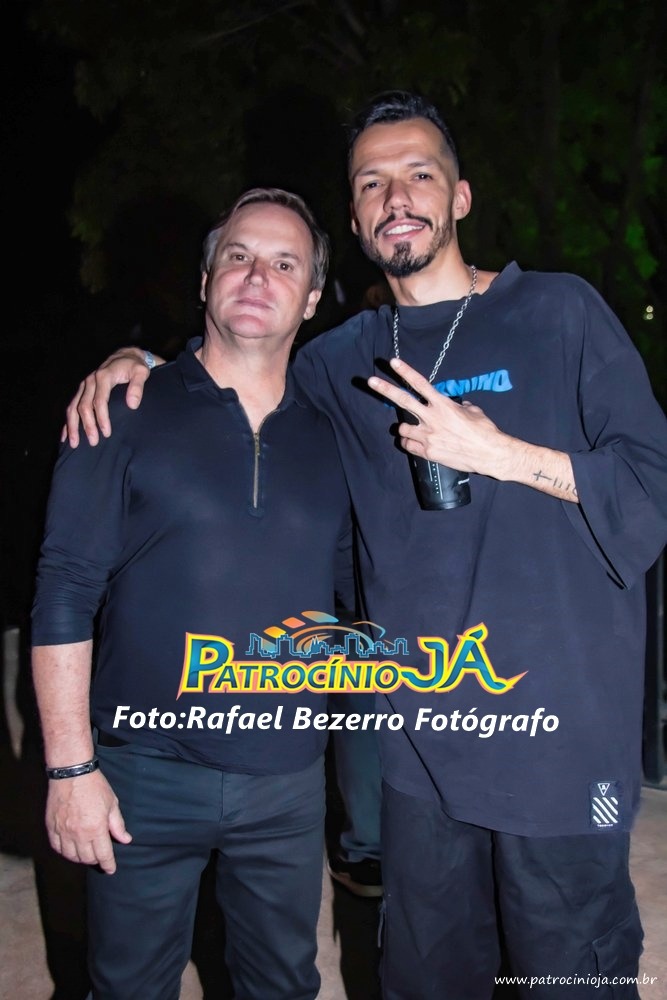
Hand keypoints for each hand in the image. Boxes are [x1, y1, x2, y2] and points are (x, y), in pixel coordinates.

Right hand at [46, 769, 131, 873]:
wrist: (72, 772)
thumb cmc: (95, 786)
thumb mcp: (112, 803)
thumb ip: (118, 825)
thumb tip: (126, 840)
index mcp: (96, 828)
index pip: (103, 855)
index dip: (108, 865)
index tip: (111, 869)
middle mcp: (79, 834)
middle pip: (87, 858)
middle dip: (96, 860)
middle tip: (99, 857)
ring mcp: (63, 831)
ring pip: (71, 856)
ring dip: (80, 858)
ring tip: (86, 853)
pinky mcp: (52, 827)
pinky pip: (57, 847)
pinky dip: (64, 851)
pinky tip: (70, 848)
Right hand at [63, 347, 157, 447]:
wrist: (125, 357)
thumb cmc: (134, 366)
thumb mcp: (141, 372)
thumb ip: (137, 387)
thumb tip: (132, 404)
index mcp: (103, 377)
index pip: (99, 401)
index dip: (102, 418)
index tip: (107, 433)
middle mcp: (90, 381)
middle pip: (83, 406)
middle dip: (87, 426)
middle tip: (93, 442)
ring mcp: (84, 386)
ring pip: (73, 407)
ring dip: (73, 426)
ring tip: (75, 444)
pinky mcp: (82, 390)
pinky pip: (71, 406)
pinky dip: (67, 421)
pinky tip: (65, 435)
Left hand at [368, 358, 511, 476]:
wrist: (489, 453)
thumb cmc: (484, 431)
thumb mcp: (473, 411)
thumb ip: (459, 406)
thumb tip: (457, 405)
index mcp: (444, 405)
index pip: (420, 384)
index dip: (406, 372)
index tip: (393, 363)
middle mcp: (432, 418)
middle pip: (403, 401)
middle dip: (385, 389)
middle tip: (371, 381)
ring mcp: (428, 436)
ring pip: (402, 428)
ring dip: (406, 428)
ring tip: (415, 430)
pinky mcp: (428, 452)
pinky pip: (408, 445)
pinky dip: (410, 443)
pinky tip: (418, 443)